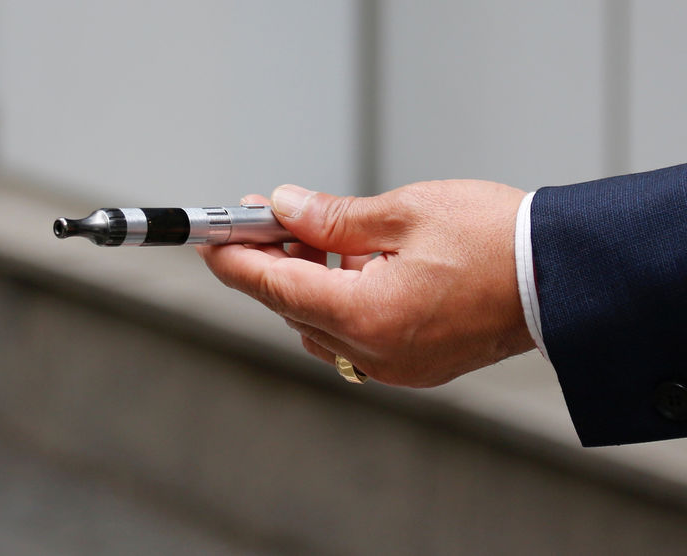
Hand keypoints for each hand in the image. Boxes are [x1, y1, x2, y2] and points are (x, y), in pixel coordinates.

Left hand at [197, 180, 534, 386]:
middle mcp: (374, 353)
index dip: (237, 260)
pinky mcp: (412, 365)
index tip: (211, 239)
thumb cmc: (496, 240)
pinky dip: (339, 300)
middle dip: (273, 262)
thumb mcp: (404, 213)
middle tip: (264, 217)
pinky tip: (350, 266)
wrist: (561, 277)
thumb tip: (285, 208)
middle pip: (294, 307)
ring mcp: (394, 366)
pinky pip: (353, 334)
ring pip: (321, 322)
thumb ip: (332, 219)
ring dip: (307, 281)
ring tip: (312, 233)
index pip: (276, 288)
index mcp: (367, 316)